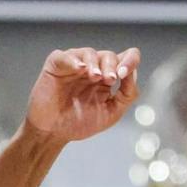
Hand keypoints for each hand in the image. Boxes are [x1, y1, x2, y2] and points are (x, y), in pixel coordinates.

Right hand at [23, 47, 140, 142]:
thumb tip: (132, 73)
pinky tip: (79, 69)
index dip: (130, 61)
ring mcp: (74, 65)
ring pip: (89, 53)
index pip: (126, 58)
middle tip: (109, 80)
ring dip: (95, 64)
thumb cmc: (79, 123)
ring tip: (94, 77)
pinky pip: (65, 56)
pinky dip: (73, 60)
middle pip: (109, 55)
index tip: (123, 75)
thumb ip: (127, 94)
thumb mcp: (112, 112)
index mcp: (107, 77)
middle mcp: (93, 68)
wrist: (54, 133)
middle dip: (111, 67)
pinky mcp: (56, 65)